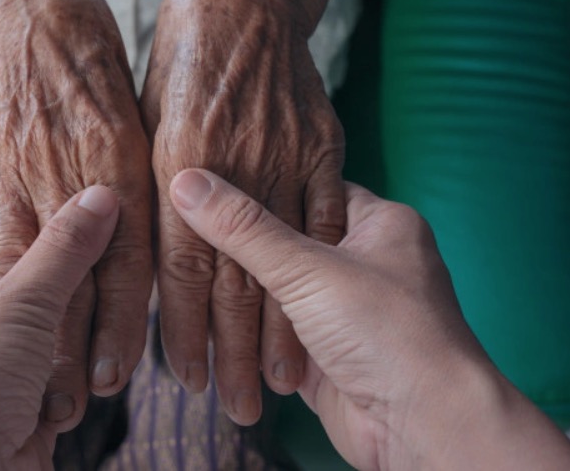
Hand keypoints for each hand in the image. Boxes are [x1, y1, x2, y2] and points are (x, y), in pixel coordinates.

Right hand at [0, 0, 152, 424]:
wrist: (32, 11)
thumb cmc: (99, 69)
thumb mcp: (144, 126)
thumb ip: (153, 193)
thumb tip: (174, 258)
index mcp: (125, 166)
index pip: (131, 264)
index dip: (128, 325)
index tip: (125, 375)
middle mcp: (70, 174)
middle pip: (75, 280)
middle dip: (77, 346)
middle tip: (79, 402)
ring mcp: (15, 167)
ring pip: (19, 266)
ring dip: (22, 329)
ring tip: (29, 381)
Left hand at [0, 187, 119, 470]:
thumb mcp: (15, 306)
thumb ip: (61, 251)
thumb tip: (100, 198)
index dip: (14, 224)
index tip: (60, 211)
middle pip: (9, 288)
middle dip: (53, 284)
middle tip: (93, 256)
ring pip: (36, 334)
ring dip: (69, 334)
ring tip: (97, 313)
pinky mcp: (7, 411)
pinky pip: (49, 375)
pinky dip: (71, 374)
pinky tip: (88, 366)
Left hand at [141, 0, 345, 423]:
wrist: (243, 1)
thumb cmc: (180, 60)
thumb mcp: (141, 121)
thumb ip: (147, 192)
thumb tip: (142, 257)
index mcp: (173, 163)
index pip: (174, 266)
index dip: (177, 328)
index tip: (184, 376)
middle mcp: (229, 168)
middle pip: (230, 278)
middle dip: (232, 350)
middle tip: (236, 404)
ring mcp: (281, 159)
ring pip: (283, 261)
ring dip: (280, 329)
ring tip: (280, 383)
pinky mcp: (322, 149)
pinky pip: (326, 218)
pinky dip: (325, 275)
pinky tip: (326, 306)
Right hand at [170, 169, 569, 469]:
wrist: (421, 426)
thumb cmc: (386, 331)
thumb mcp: (308, 268)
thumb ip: (243, 229)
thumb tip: (185, 181)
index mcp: (380, 222)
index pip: (309, 186)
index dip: (260, 183)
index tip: (209, 180)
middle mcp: (365, 261)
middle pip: (288, 241)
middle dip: (240, 244)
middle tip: (187, 227)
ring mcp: (345, 309)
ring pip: (278, 291)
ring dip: (240, 294)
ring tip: (187, 273)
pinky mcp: (326, 351)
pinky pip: (275, 333)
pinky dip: (246, 333)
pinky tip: (207, 321)